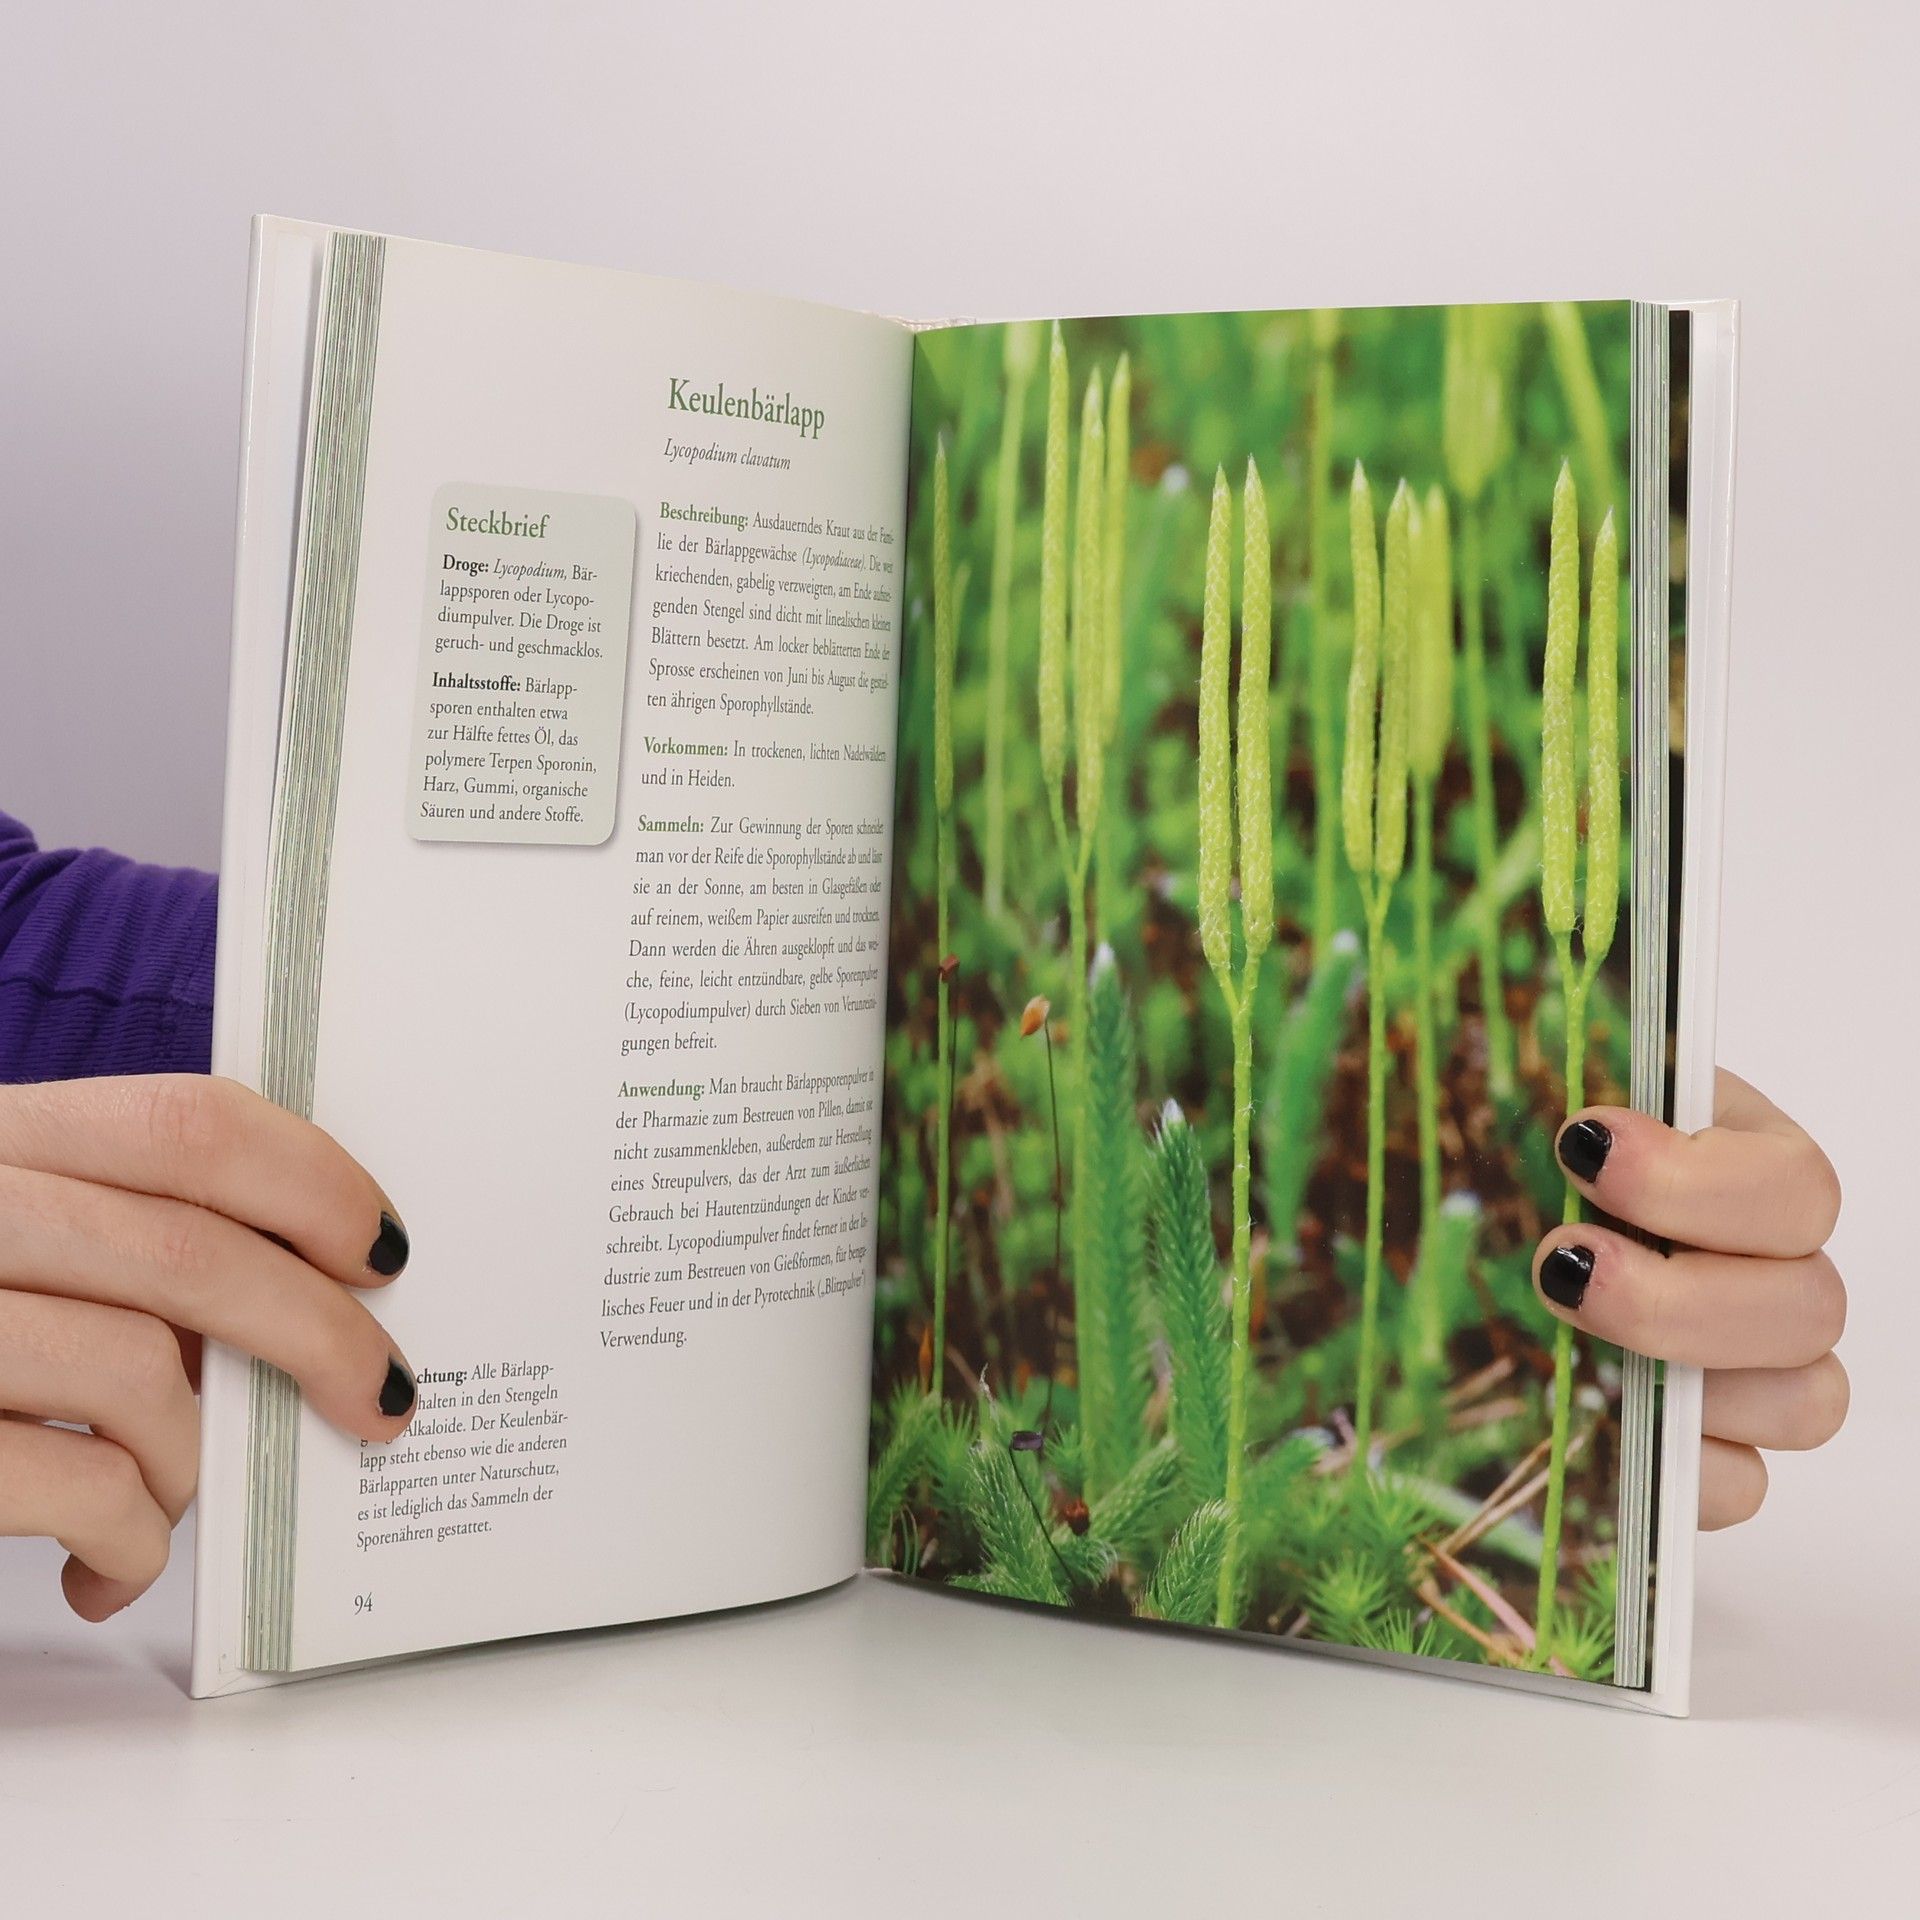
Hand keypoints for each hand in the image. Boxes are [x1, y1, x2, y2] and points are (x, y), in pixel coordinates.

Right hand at [0, 1074, 416, 1619]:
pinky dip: (129, 1538)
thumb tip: (300, 1286)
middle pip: (189, 1253)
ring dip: (194, 1459)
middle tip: (379, 1397)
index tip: (380, 1248)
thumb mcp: (4, 1238)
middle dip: (319, 1334)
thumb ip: (111, 1233)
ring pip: (140, 1376)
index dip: (310, 1181)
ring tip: (168, 1499)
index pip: (185, 1121)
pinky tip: (110, 1563)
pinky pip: (74, 1486)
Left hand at [1533, 1069, 1845, 1529]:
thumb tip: (1534, 1083)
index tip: (1579, 1140)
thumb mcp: (1526, 1096)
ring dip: (1687, 1379)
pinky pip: (1743, 1483)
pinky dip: (1678, 1470)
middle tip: (1563, 1262)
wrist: (1475, 1227)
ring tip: (1577, 1347)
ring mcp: (1760, 1363)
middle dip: (1676, 1296)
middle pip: (1811, 1305)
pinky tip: (1606, 1425)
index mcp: (1745, 1159)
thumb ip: (1552, 1085)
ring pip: (1806, 1398)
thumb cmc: (1512, 1155)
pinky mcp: (1718, 1446)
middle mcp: (1774, 1263)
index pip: (1791, 1186)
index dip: (1694, 1180)